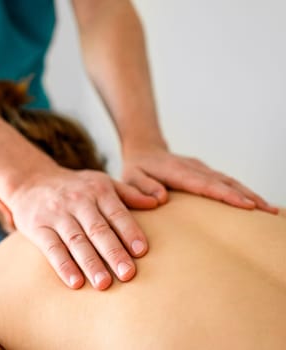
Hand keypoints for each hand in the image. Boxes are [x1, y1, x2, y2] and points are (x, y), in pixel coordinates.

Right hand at [7, 167, 156, 289]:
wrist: (31, 180)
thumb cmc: (75, 186)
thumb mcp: (101, 182)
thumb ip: (129, 193)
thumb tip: (157, 202)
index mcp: (98, 190)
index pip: (116, 212)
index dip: (129, 231)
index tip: (142, 251)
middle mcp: (78, 201)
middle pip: (98, 229)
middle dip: (113, 252)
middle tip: (128, 273)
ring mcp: (57, 214)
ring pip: (76, 241)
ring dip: (90, 262)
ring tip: (104, 284)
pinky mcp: (38, 227)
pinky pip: (51, 248)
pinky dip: (63, 265)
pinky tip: (75, 282)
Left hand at [121, 145, 277, 213]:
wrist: (144, 148)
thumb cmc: (136, 168)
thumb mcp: (130, 178)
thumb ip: (142, 188)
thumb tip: (162, 199)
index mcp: (176, 171)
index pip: (205, 184)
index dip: (226, 195)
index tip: (247, 206)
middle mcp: (193, 168)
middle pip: (225, 182)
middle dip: (249, 197)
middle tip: (270, 213)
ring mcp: (200, 168)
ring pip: (229, 180)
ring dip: (250, 194)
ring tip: (270, 210)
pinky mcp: (204, 171)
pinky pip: (225, 181)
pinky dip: (242, 191)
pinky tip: (253, 202)